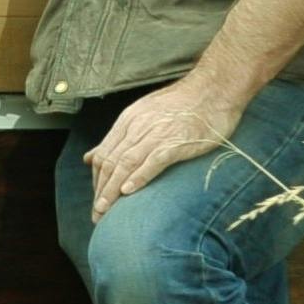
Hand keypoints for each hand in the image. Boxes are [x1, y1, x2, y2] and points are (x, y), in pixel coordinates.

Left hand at [84, 68, 247, 214]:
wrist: (214, 89)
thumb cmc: (182, 105)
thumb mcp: (143, 115)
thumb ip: (117, 138)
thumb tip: (89, 158)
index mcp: (128, 121)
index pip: (104, 155)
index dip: (97, 180)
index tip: (97, 200)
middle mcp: (137, 127)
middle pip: (111, 162)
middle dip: (101, 191)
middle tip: (97, 215)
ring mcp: (156, 133)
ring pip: (126, 163)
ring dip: (113, 189)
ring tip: (106, 210)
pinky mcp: (177, 141)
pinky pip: (153, 160)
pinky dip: (139, 176)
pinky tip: (129, 191)